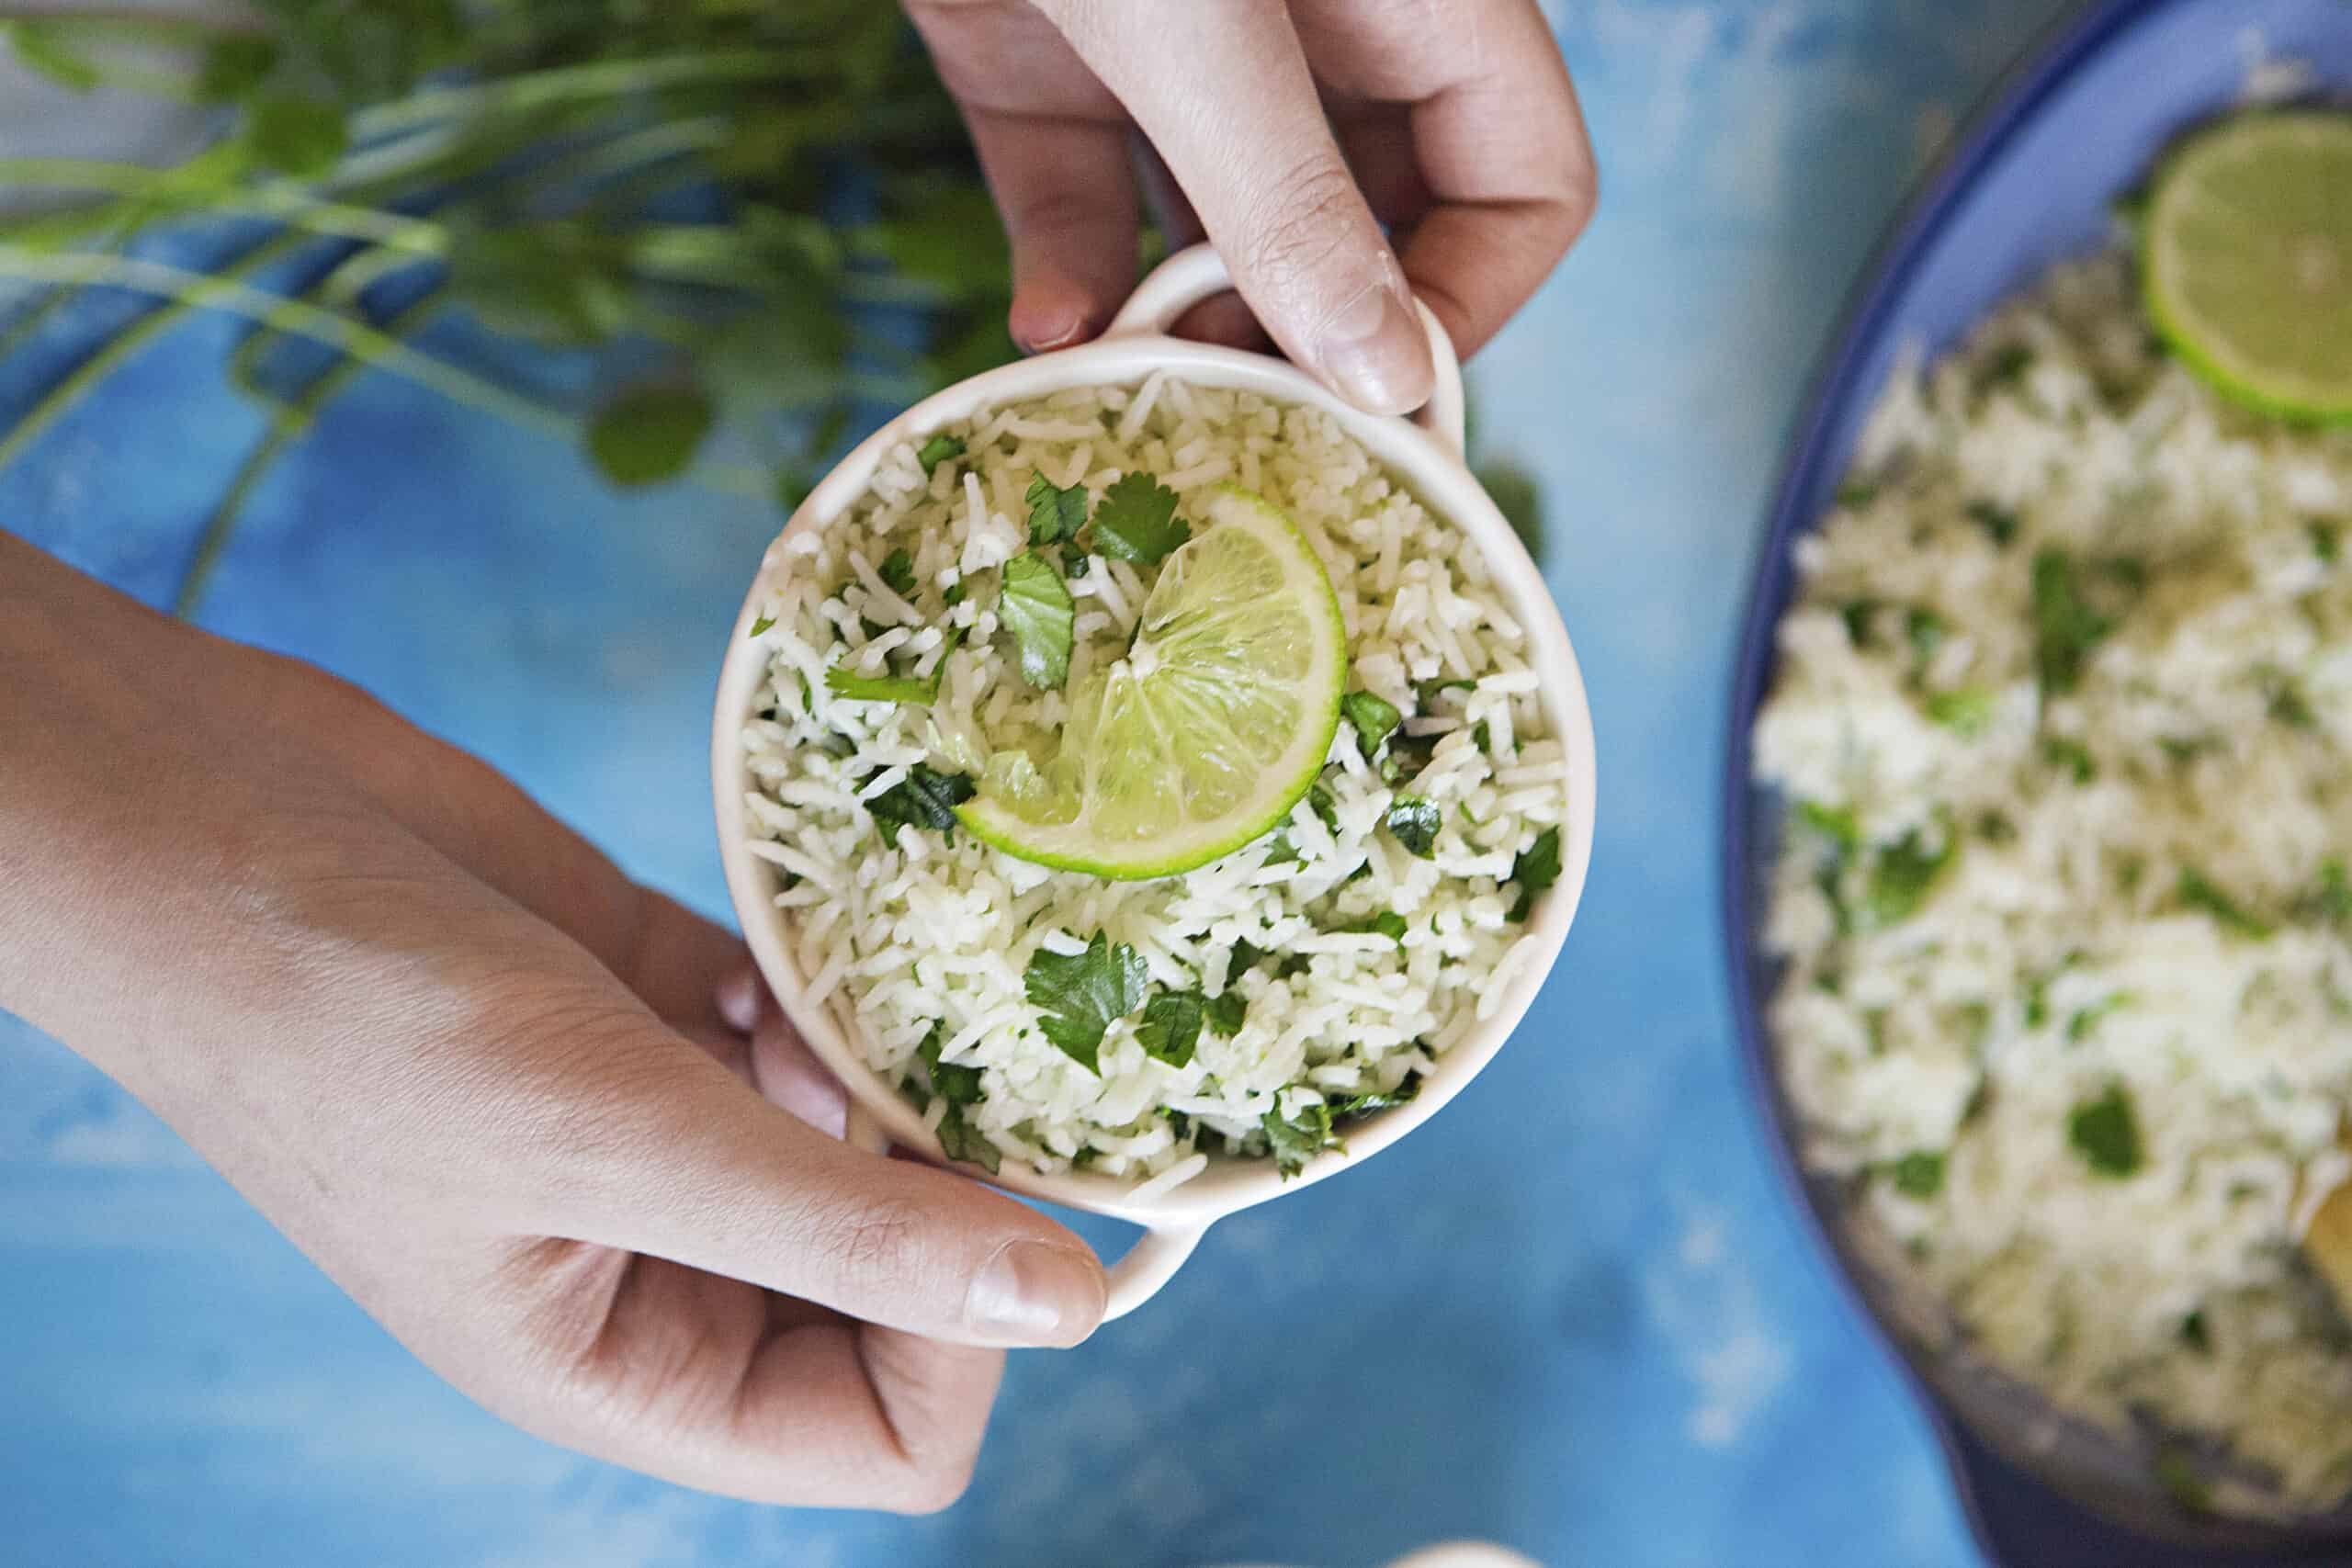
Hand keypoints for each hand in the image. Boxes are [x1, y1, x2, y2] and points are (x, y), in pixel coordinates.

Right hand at [0, 535, 1106, 1510]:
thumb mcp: (606, 1136)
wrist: (196, 820)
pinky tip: (760, 954)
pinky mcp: (660, 1001)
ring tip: (799, 1018)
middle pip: (899, 1289)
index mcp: (627, 1363)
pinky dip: (821, 990)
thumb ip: (840, 1227)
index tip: (964, 1188)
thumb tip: (1063, 1305)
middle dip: (938, 1191)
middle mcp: (662, 1262)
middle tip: (906, 1079)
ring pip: (866, 1142)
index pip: (883, 1434)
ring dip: (877, 1076)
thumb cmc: (345, 1015)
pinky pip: (810, 1022)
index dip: (960, 1336)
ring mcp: (665, 1127)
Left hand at [907, 0, 1596, 413]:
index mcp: (1418, 2)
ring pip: (1218, 234)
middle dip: (1308, 337)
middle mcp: (1315, 36)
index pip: (1522, 181)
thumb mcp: (1203, 29)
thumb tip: (1389, 377)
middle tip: (1241, 424)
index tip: (1375, 400)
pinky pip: (1084, 196)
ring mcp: (1180, 54)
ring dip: (1181, 329)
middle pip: (1371, 232)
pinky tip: (1043, 330)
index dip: (1471, 303)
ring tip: (1141, 405)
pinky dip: (1067, 269)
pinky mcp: (1054, 59)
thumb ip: (1293, 199)